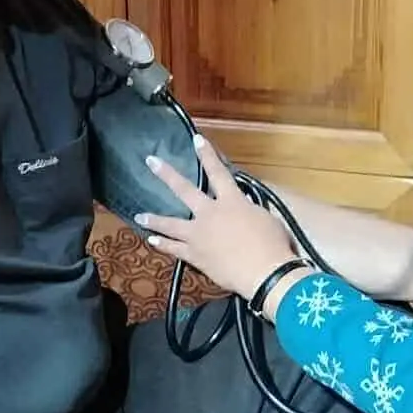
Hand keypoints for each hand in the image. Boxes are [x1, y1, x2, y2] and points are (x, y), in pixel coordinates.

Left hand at [137, 136, 300, 300]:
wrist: (264, 273)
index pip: (218, 172)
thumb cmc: (273, 244)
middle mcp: (210, 213)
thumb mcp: (265, 219)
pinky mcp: (195, 256)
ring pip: (171, 224)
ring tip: (139, 216)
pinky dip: (163, 245)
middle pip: (185, 190)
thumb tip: (243, 207)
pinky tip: (152, 241)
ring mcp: (199, 235)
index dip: (207, 154)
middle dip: (167, 174)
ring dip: (154, 219)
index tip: (196, 139)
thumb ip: (249, 210)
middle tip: (151, 162)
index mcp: (232, 201)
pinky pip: (175, 249)